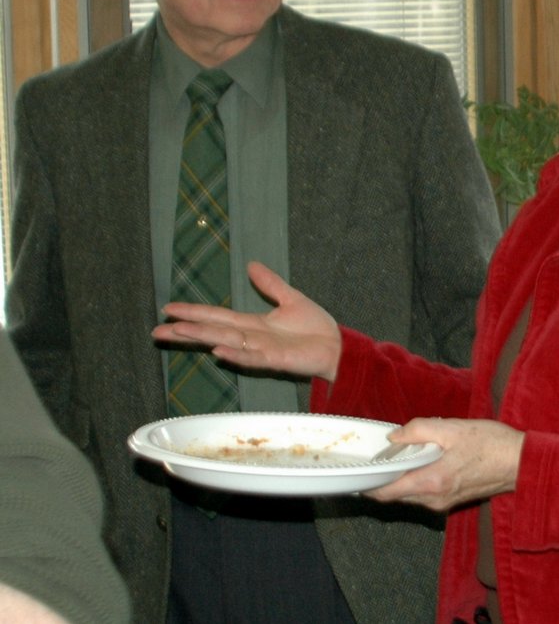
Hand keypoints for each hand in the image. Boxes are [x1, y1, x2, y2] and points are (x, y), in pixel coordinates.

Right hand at [152, 261, 341, 380]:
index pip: (216, 317)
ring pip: (224, 342)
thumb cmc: (314, 329)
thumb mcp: (290, 299)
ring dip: (201, 338)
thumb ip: (270, 284)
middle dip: (185, 330)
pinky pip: (251, 358)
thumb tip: (251, 264)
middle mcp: (250, 338)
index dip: (193, 312)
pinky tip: (218, 353)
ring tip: (178, 332)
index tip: (168, 309)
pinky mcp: (275, 359)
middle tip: (157, 330)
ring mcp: (260, 349)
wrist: (336, 346)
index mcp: (252, 324)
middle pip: (211, 331)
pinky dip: (235, 355)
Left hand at [366, 418, 524, 511]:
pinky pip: (423, 494)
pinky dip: (414, 480)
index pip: (387, 492)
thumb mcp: (452, 428)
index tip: (356, 472)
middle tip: (375, 455)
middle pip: (396, 495)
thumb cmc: (491, 444)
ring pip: (409, 495)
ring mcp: (444, 503)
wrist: (521, 462)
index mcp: (431, 482)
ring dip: (399, 479)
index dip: (367, 484)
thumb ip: (419, 430)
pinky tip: (419, 459)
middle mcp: (434, 499)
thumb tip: (393, 437)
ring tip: (397, 454)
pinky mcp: (452, 500)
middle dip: (382, 478)